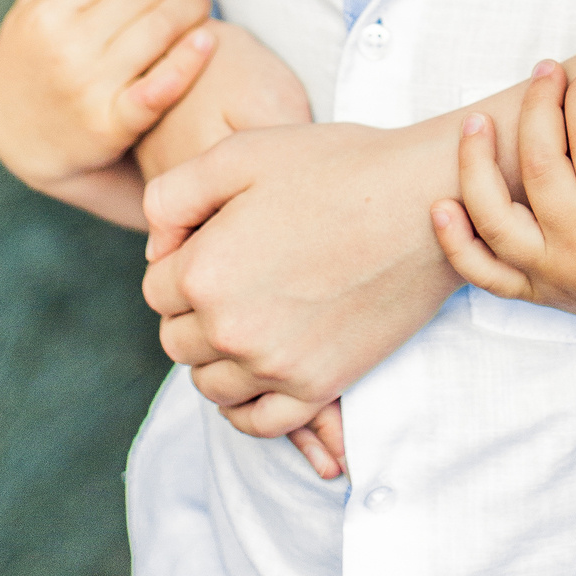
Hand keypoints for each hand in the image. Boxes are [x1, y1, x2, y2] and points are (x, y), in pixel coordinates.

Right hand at [0, 0, 214, 190]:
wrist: (20, 141)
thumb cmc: (36, 57)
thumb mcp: (35, 3)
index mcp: (43, 12)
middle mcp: (63, 49)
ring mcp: (88, 89)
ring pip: (162, 27)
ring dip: (193, 8)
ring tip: (198, 6)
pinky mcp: (112, 127)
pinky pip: (161, 87)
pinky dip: (190, 61)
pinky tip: (208, 41)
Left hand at [131, 26, 347, 482]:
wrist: (422, 199)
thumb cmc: (336, 166)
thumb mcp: (241, 153)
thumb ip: (173, 194)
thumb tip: (153, 247)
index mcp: (203, 272)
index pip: (156, 287)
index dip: (180, 257)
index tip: (217, 235)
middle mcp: (230, 330)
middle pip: (177, 339)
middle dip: (192, 308)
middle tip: (235, 272)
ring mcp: (275, 366)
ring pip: (210, 383)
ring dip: (215, 354)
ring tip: (248, 314)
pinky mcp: (317, 387)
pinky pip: (257, 423)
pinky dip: (245, 405)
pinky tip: (255, 372)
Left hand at [432, 62, 575, 343]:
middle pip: (540, 167)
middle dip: (541, 105)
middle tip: (551, 70)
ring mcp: (553, 279)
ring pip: (494, 220)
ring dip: (476, 166)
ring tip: (478, 121)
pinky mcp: (540, 292)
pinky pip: (484, 274)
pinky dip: (457, 243)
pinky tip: (442, 205)